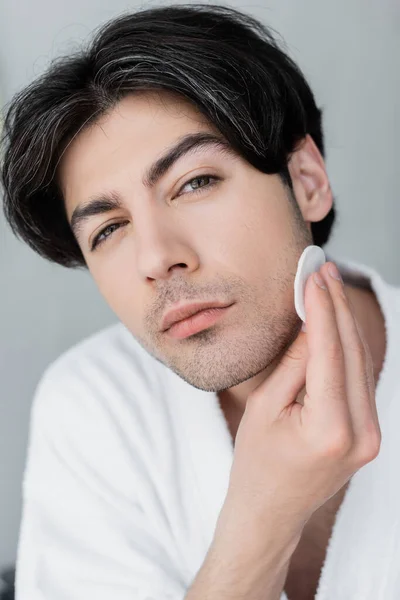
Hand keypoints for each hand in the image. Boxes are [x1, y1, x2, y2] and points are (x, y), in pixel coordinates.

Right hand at [216, 261, 380, 546]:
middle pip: (354, 352)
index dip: (322, 308)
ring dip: (344, 323)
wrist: (271, 512)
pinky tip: (334, 323)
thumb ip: (293, 364)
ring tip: (327, 287)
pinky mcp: (370, 433)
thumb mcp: (263, 408)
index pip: (329, 352)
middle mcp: (362, 432)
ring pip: (362, 362)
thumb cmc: (256, 463)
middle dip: (337, 306)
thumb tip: (310, 323)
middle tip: (323, 269)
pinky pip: (361, 379)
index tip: (313, 275)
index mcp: (330, 429)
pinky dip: (347, 348)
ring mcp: (372, 435)